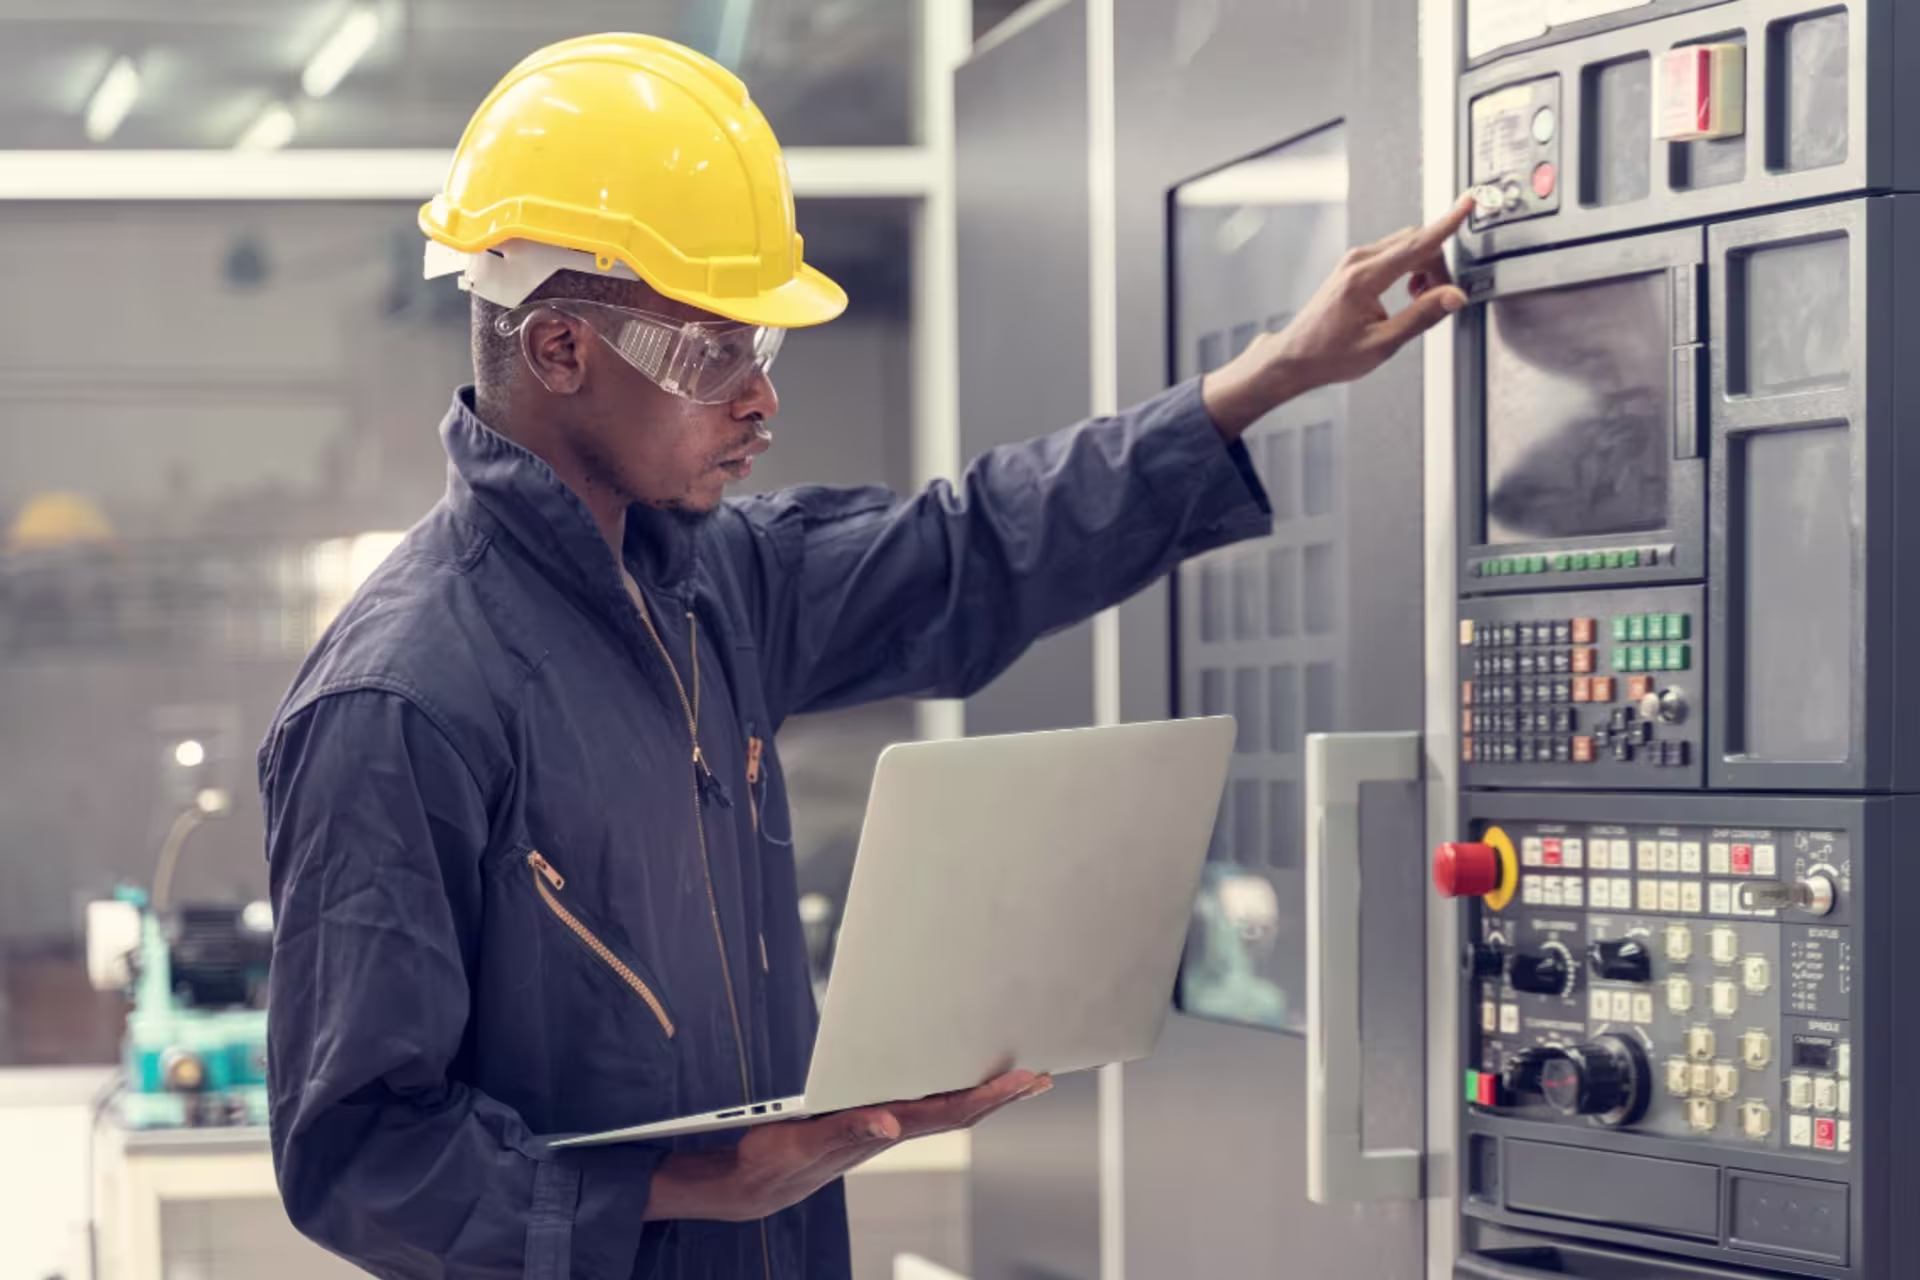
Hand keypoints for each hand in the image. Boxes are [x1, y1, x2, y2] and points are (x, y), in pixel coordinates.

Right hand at [643, 1071, 1050, 1222]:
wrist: (753, 1180)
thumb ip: (847, 1132)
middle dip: (1001, 1093)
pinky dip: (947, 1094)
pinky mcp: (866, 1124)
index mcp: (884, 1128)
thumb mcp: (807, 1143)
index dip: (990, 1094)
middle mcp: (890, 1127)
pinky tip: (959, 1087)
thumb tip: (890, 1124)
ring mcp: (881, 1127)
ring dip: (980, 1094)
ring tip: (1015, 1081)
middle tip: (1040, 1076)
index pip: (950, 1110)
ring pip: (942, 1108)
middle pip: (957, 1109)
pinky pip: (918, 1106)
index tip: (1025, 1078)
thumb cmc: (777, 1159)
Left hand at [1202, 194, 1475, 437]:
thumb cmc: (1329, 354)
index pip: (1416, 244)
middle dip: (1438, 266)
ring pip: (1407, 246)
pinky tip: (1408, 293)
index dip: (1447, 224)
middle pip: (1417, 242)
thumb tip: (1453, 297)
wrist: (1296, 357)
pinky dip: (1410, 268)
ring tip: (1420, 300)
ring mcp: (1355, 261)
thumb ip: (1422, 317)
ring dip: (1424, 268)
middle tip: (1440, 298)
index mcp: (1364, 278)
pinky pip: (1394, 254)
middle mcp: (1358, 261)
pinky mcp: (1355, 265)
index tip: (1466, 204)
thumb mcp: (1382, 344)